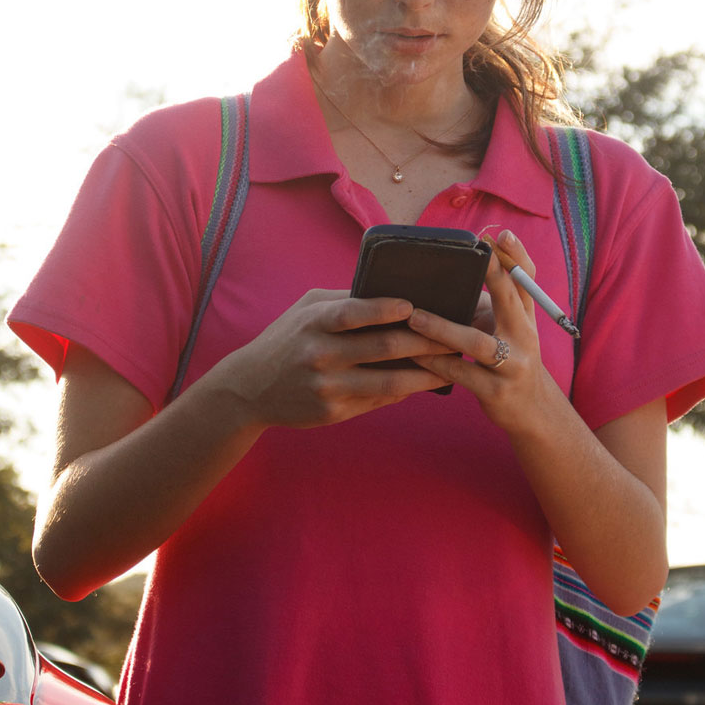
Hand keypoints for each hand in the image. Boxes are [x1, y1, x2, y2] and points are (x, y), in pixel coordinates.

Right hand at [217, 288, 456, 430]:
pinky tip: (425, 382)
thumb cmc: (286, 339)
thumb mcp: (306, 310)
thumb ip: (344, 299)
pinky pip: (378, 400)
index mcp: (314, 323)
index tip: (416, 305)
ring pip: (389, 381)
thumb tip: (393, 290)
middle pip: (383, 347)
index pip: (354, 313)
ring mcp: (327, 387)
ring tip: (451, 364)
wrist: (249, 389)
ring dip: (426, 373)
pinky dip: (405, 390)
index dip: (387, 309)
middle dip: (425, 341)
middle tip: (454, 335)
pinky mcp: (333, 413)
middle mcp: (320, 355)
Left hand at [406, 230, 556, 433]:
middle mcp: (525, 337)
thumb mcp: (511, 328)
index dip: (517, 257)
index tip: (502, 235)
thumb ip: (494, 302)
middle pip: (510, 302)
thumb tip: (457, 269)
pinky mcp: (496, 392)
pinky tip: (412, 354)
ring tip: (414, 318)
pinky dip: (435, 363)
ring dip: (443, 329)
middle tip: (475, 257)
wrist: (532, 411)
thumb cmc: (512, 359)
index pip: (527, 280)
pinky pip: (461, 374)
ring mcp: (512, 366)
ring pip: (477, 343)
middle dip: (494, 278)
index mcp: (526, 317)